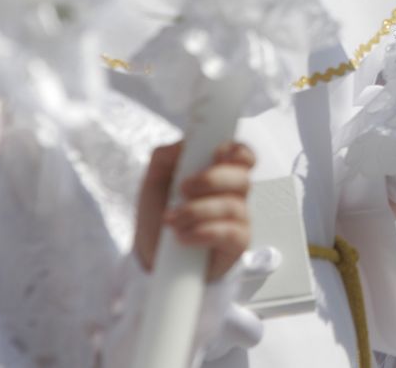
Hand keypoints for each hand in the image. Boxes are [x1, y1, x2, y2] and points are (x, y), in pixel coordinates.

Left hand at [133, 141, 255, 281]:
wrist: (151, 254)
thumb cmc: (159, 214)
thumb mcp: (154, 179)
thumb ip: (167, 155)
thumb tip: (186, 143)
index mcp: (220, 173)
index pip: (244, 156)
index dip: (236, 151)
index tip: (215, 154)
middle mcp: (234, 194)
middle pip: (243, 179)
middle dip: (211, 180)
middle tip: (183, 189)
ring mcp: (238, 219)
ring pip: (233, 206)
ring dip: (197, 211)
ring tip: (172, 220)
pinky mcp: (237, 245)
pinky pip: (231, 233)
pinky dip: (203, 232)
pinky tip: (183, 237)